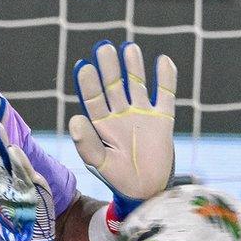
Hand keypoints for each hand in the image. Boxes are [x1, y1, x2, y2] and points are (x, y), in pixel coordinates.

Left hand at [68, 41, 176, 220]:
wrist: (147, 193)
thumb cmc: (119, 180)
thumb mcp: (100, 164)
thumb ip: (87, 143)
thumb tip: (74, 119)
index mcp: (102, 124)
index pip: (93, 98)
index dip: (88, 83)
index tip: (83, 67)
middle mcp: (120, 115)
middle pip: (113, 85)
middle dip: (109, 68)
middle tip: (103, 48)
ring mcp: (142, 115)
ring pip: (137, 84)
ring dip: (134, 66)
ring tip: (129, 48)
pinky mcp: (162, 120)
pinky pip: (165, 94)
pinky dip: (165, 78)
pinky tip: (163, 60)